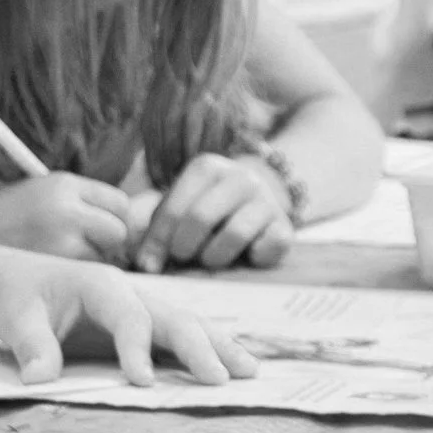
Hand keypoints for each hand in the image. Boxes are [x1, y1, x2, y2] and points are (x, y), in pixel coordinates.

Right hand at [0, 174, 134, 261]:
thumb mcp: (39, 198)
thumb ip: (80, 206)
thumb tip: (132, 225)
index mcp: (63, 184)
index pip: (119, 203)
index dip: (113, 220)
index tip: (98, 231)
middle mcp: (65, 207)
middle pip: (119, 230)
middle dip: (109, 243)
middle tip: (83, 250)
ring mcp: (58, 238)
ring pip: (102, 255)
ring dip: (90, 260)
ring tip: (55, 257)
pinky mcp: (48, 266)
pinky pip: (81, 273)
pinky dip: (73, 275)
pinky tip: (47, 271)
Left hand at [0, 250, 258, 385]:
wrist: (18, 283)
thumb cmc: (18, 298)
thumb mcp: (14, 318)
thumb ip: (30, 346)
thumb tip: (38, 379)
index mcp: (102, 285)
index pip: (130, 318)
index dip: (138, 349)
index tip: (143, 383)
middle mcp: (133, 293)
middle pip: (175, 318)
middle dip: (200, 348)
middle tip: (220, 380)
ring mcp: (145, 308)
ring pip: (191, 325)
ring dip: (220, 348)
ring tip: (249, 372)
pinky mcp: (148, 324)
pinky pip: (185, 335)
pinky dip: (212, 350)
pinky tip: (233, 366)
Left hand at [129, 153, 293, 273]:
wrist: (255, 205)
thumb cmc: (205, 212)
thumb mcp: (178, 210)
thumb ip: (156, 232)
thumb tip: (146, 265)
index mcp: (207, 167)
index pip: (173, 209)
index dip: (157, 241)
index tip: (150, 264)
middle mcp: (241, 177)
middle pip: (200, 218)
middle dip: (184, 248)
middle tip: (183, 257)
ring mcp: (267, 200)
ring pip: (234, 235)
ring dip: (215, 257)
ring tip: (211, 258)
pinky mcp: (286, 226)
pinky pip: (267, 248)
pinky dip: (252, 258)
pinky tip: (245, 255)